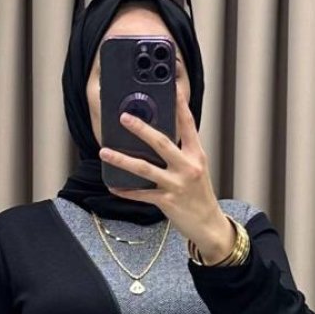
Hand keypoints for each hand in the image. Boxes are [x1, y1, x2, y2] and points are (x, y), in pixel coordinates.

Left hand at [98, 79, 235, 261]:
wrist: (209, 225)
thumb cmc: (200, 196)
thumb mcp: (197, 169)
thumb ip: (181, 154)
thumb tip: (157, 139)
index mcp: (196, 155)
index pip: (188, 125)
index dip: (180, 106)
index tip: (173, 88)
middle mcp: (188, 167)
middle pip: (162, 143)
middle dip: (141, 129)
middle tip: (124, 117)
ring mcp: (177, 185)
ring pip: (145, 169)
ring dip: (122, 160)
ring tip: (105, 152)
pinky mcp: (167, 202)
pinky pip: (141, 194)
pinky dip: (126, 191)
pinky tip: (113, 186)